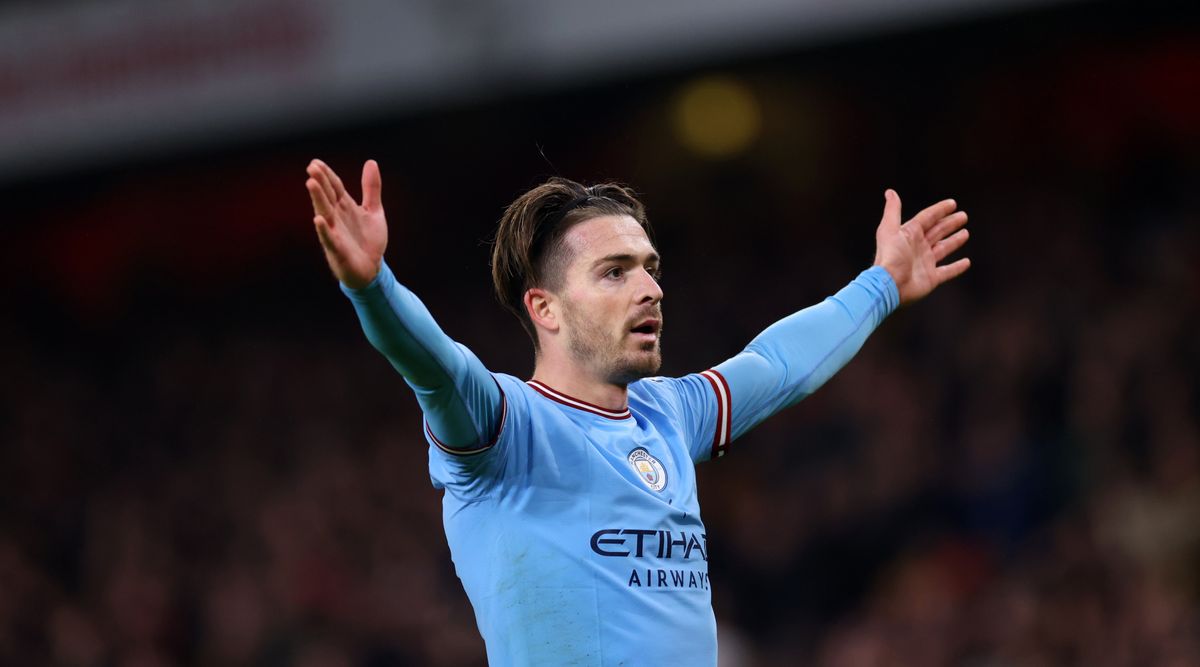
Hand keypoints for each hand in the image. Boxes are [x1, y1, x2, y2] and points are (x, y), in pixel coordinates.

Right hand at [305, 159, 386, 289]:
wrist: (372, 269)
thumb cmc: (369, 240)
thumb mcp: (373, 210)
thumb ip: (371, 188)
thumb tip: (370, 162)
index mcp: (345, 207)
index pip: (334, 187)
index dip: (327, 175)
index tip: (316, 162)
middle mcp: (337, 218)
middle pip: (327, 197)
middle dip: (320, 183)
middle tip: (312, 167)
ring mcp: (335, 233)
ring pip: (324, 214)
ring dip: (318, 199)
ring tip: (311, 183)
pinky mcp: (337, 250)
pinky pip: (329, 239)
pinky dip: (324, 230)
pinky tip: (318, 220)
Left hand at [873, 189, 969, 304]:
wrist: (889, 284)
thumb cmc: (889, 256)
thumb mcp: (889, 229)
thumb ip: (893, 211)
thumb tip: (890, 192)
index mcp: (910, 234)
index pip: (928, 218)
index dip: (940, 210)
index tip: (952, 203)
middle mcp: (918, 247)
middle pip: (938, 231)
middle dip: (950, 223)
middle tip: (963, 216)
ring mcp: (925, 263)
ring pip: (943, 249)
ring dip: (954, 241)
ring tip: (965, 233)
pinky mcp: (931, 278)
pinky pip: (947, 271)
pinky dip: (957, 268)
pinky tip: (967, 262)